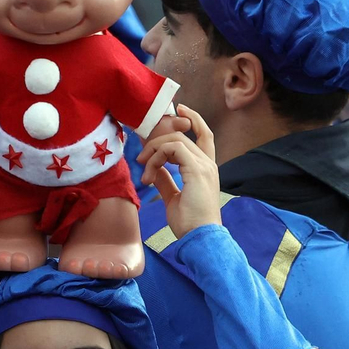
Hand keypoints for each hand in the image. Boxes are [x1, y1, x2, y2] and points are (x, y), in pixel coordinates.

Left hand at [137, 105, 220, 236]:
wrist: (200, 238)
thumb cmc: (190, 223)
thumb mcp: (173, 197)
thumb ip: (165, 180)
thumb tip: (154, 169)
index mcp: (206, 169)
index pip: (203, 135)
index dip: (193, 119)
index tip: (179, 109)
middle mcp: (208, 164)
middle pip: (183, 135)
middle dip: (157, 140)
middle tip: (141, 156)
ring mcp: (204, 166)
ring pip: (175, 141)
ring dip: (153, 152)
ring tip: (143, 170)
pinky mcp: (197, 170)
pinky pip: (173, 149)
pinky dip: (157, 157)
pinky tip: (149, 173)